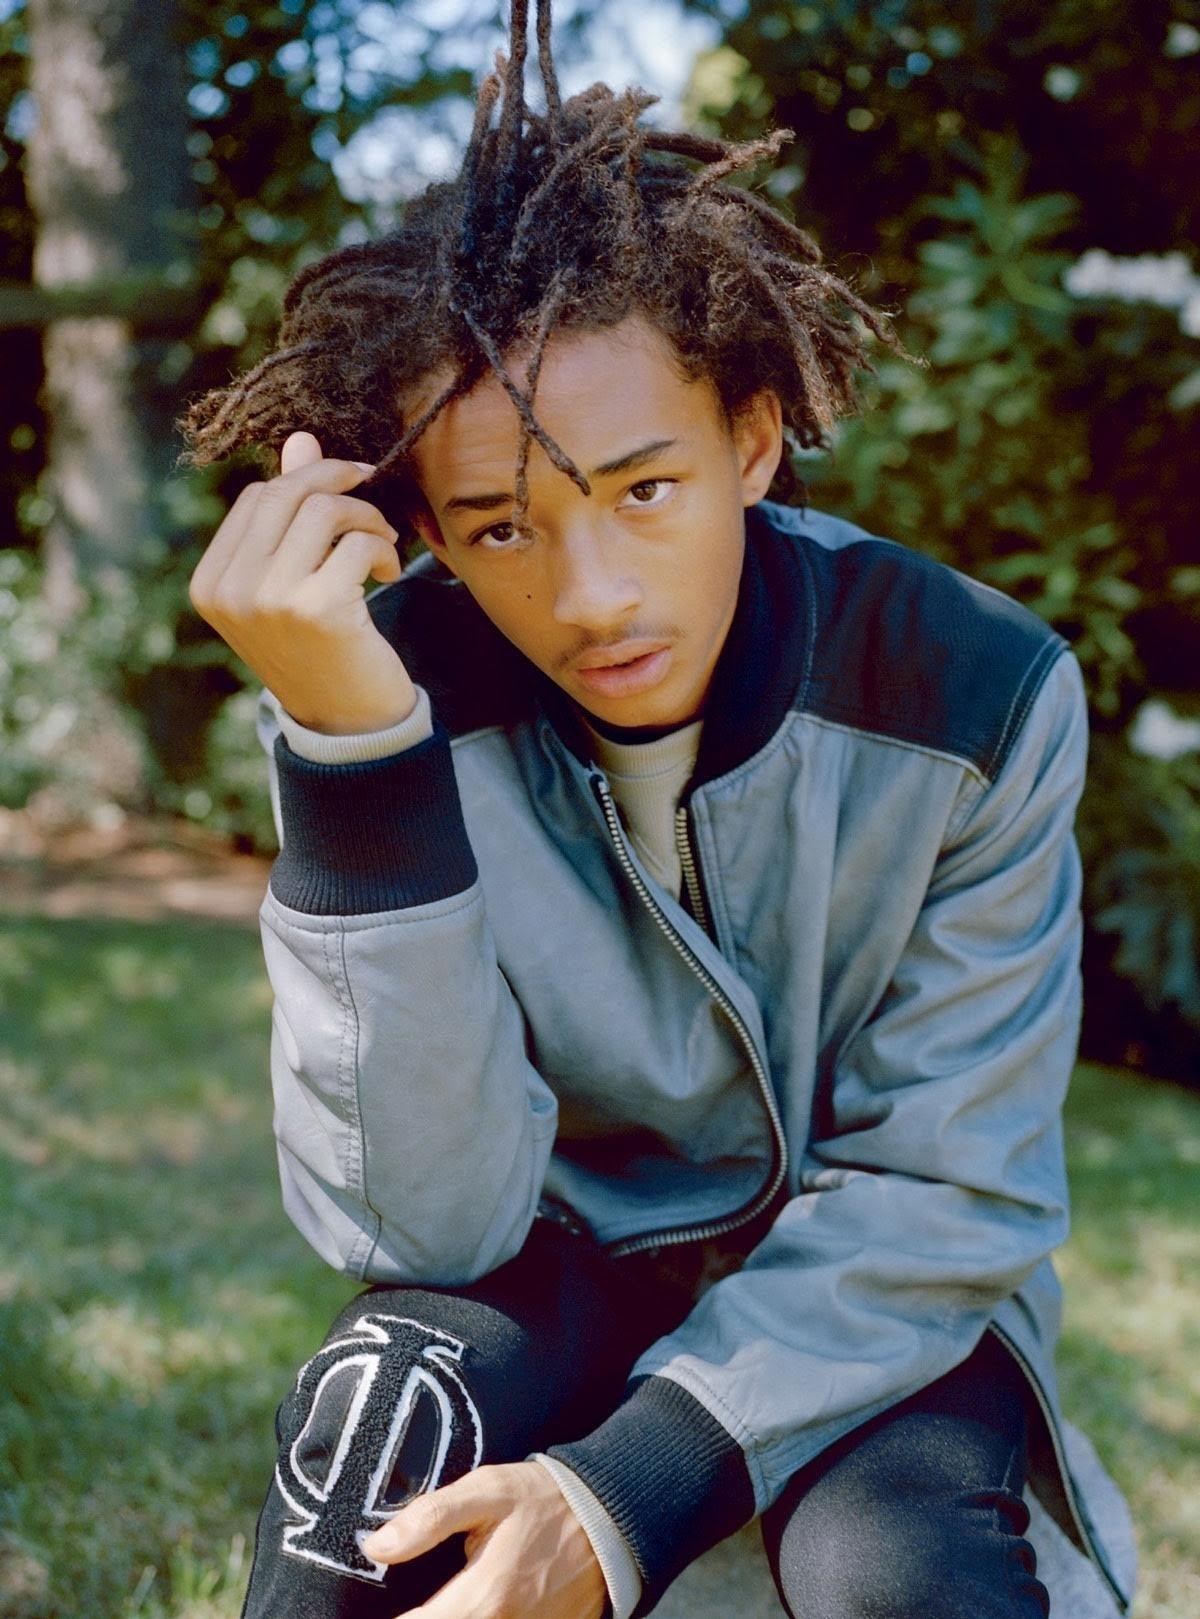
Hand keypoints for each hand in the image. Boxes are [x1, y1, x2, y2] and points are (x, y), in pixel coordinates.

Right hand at [188, 430, 417, 733]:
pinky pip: (358, 544)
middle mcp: (231, 591)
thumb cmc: (321, 648)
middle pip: (288, 494)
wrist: (347, 725)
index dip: (309, 481)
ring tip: (381, 547)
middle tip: (374, 502)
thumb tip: (301, 439)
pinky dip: (384, 551)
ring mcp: (269, 601)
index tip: (349, 489)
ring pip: (324, 511)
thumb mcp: (293, 582)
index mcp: (211, 583)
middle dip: (341, 485)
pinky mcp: (317, 609)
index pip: (258, 497)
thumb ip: (291, 515)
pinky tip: (387, 576)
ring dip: (367, 520)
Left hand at [361, 1459, 608, 1618]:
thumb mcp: (488, 1491)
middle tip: (416, 1597)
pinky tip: (470, 1605)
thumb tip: (376, 1546)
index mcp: (482, 1600)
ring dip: (451, 1618)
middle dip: (422, 1616)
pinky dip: (481, 1618)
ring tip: (442, 1598)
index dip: (390, 1617)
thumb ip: (429, 1518)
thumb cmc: (548, 1501)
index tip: (368, 1606)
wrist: (613, 1519)